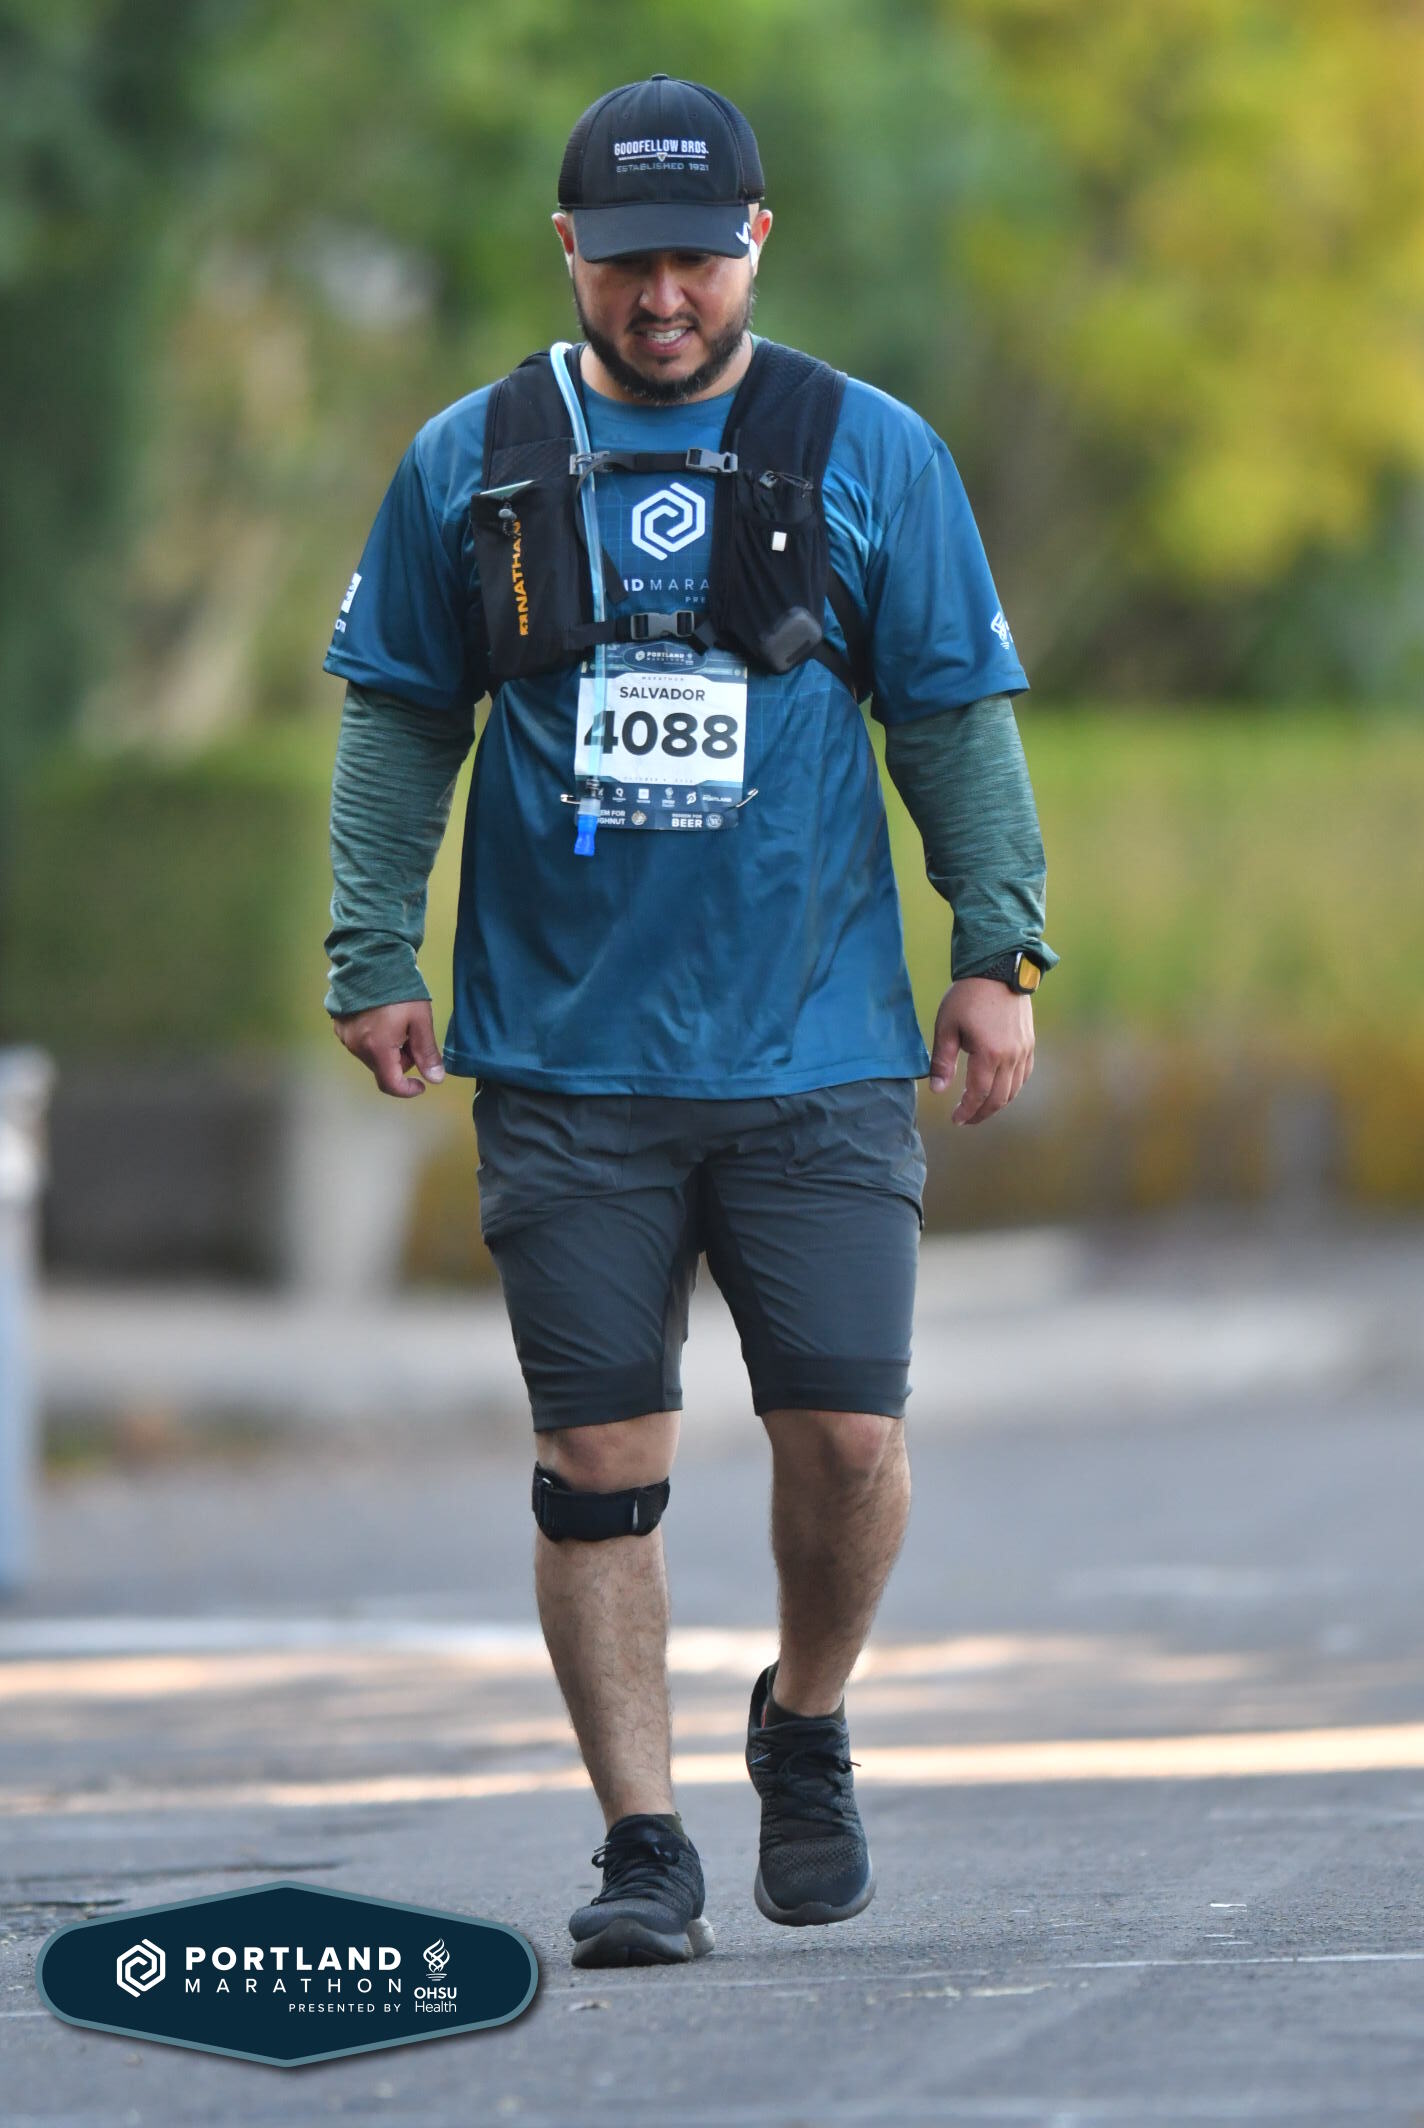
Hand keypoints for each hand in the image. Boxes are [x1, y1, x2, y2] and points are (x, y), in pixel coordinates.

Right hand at [331, 999, 445, 1098]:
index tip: (421, 1084)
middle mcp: (357, 1047)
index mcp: (378, 1049)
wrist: (370, 960)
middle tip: (413, 1037)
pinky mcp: (340, 1026)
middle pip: (383, 1069)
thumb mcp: (420, 1020)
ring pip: (372, 1056)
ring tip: (397, 1024)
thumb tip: (435, 1079)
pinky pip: (360, 1043)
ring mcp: (345, 1037)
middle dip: (401, 1061)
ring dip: (387, 1050)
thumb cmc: (399, 990)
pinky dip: (374, 1040)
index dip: (408, 1090)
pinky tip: (382, 1019)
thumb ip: (427, 1052)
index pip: (391, 1084)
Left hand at [928, 978, 1033, 1126]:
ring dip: (996, 1104)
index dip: (966, 1111)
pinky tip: (998, 1090)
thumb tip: (937, 1091)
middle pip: (998, 1098)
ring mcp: (1023, 1050)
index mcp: (988, 1054)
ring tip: (979, 1108)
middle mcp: (1010, 1056)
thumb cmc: (967, 996)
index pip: (978, 1094)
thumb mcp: (947, 1027)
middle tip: (965, 1119)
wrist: (998, 969)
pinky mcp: (1029, 1043)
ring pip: (1013, 1090)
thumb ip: (943, 1062)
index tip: (955, 1119)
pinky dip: (1011, 1088)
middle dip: (981, 1113)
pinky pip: (1023, 1075)